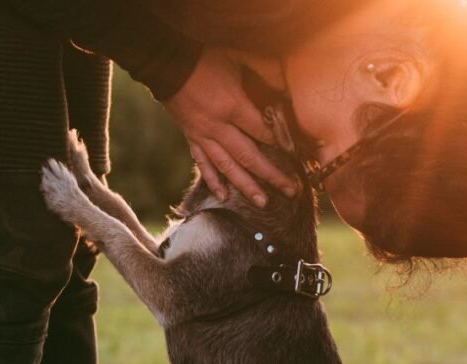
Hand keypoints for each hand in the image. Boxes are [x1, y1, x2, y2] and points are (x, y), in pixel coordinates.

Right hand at [163, 48, 296, 205]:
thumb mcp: (238, 59)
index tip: (298, 158)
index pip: (263, 132)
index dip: (282, 145)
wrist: (167, 63)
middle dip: (272, 175)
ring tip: (263, 202)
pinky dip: (213, 180)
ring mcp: (203, 135)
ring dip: (246, 186)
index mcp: (232, 106)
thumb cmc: (205, 58)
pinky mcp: (191, 138)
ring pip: (227, 167)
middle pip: (249, 157)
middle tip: (291, 191)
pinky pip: (203, 163)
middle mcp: (218, 127)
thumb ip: (264, 74)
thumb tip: (287, 91)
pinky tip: (224, 196)